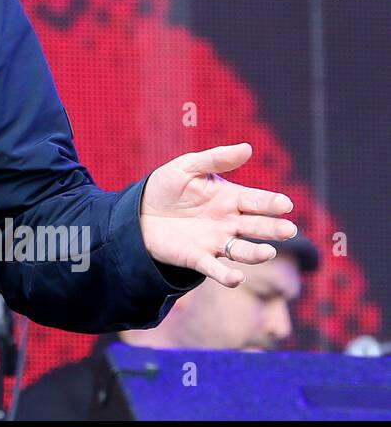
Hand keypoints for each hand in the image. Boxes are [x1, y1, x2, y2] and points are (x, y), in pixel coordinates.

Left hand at [138, 142, 296, 287]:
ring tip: (268, 252)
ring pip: (242, 250)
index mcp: (230, 198)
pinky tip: (237, 278)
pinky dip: (226, 275)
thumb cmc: (167, 187)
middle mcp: (228, 222)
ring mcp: (215, 242)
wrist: (138, 212)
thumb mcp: (187, 167)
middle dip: (273, 229)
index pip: (256, 200)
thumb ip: (215, 159)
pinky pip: (214, 269)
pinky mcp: (197, 258)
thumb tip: (247, 148)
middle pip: (256, 226)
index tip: (285, 204)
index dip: (271, 202)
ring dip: (256, 253)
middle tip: (288, 230)